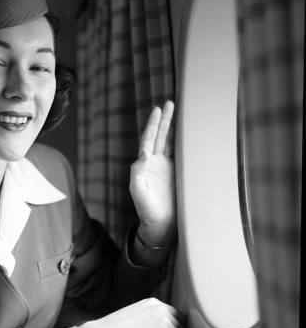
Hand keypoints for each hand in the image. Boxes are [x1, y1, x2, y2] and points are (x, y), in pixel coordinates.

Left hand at [129, 101, 175, 244]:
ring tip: (179, 111)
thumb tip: (142, 155)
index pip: (148, 140)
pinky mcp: (179, 173)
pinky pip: (181, 153)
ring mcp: (167, 167)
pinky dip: (184, 142)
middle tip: (169, 103)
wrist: (162, 224)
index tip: (157, 110)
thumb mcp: (138, 193)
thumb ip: (137, 175)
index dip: (152, 125)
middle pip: (160, 136)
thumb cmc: (147, 210)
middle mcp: (155, 162)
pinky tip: (189, 132)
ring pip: (170, 142)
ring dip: (173, 127)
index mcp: (144, 164)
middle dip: (164, 120)